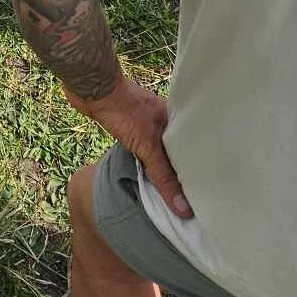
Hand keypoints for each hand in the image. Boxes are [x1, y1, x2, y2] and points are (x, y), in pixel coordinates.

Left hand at [62, 75, 192, 219]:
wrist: (92, 89)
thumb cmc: (123, 110)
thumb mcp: (148, 146)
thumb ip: (164, 176)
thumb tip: (183, 207)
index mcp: (175, 120)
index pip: (192, 150)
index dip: (197, 170)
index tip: (205, 192)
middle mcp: (163, 122)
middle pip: (175, 153)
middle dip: (179, 173)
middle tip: (190, 201)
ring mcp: (146, 125)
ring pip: (158, 153)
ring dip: (160, 169)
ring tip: (171, 195)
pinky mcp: (129, 130)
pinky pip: (142, 152)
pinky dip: (145, 164)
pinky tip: (147, 177)